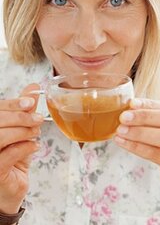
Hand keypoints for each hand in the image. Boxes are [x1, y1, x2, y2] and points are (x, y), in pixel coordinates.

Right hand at [0, 84, 42, 213]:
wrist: (10, 189)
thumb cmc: (13, 159)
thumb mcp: (21, 131)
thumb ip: (24, 111)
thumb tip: (33, 88)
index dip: (12, 104)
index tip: (30, 102)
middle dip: (21, 118)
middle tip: (39, 120)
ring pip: (0, 136)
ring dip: (23, 132)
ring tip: (35, 134)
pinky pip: (7, 155)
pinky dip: (24, 148)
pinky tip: (33, 147)